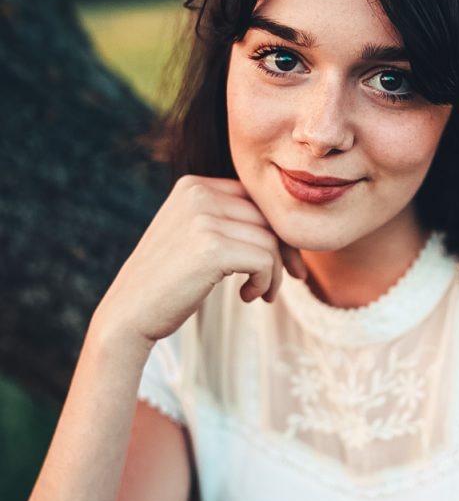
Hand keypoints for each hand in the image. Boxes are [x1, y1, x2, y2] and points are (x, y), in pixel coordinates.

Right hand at [93, 174, 307, 346]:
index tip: (287, 259)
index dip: (278, 229)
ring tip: (259, 293)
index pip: (256, 198)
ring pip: (270, 241)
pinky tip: (248, 297)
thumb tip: (286, 225)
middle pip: (268, 217)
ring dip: (274, 273)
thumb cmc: (167, 282)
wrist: (128, 314)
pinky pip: (264, 260)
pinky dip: (265, 282)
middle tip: (286, 280)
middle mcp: (197, 194)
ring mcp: (203, 220)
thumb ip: (227, 220)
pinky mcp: (211, 249)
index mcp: (193, 186)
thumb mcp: (193, 236)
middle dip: (285, 251)